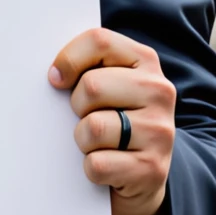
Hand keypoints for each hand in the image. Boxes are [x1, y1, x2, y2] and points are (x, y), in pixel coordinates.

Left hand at [49, 28, 175, 214]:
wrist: (144, 173)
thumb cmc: (114, 116)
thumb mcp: (108, 80)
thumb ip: (86, 64)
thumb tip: (55, 75)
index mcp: (145, 61)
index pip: (99, 41)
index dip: (69, 59)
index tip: (57, 78)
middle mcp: (160, 91)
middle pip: (92, 86)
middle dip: (77, 105)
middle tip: (85, 115)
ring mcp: (160, 131)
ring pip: (93, 128)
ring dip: (83, 139)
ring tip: (96, 142)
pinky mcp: (152, 169)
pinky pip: (98, 164)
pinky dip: (91, 168)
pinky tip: (105, 164)